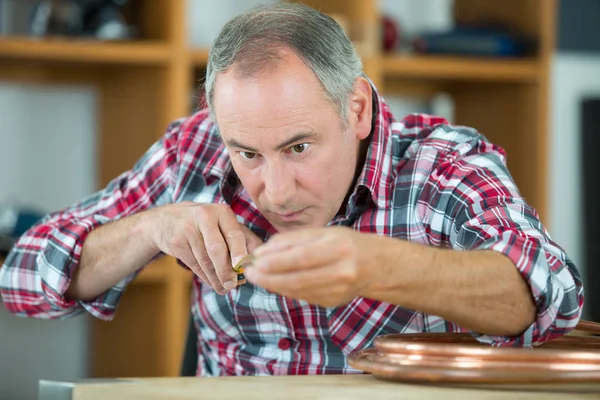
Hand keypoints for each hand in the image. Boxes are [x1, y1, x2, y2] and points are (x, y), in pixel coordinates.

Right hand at [146, 202, 262, 293]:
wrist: (165, 220)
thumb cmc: (205, 224)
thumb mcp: (223, 223)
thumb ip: (243, 237)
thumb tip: (257, 258)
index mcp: (222, 211)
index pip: (234, 234)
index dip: (240, 252)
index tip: (243, 267)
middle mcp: (204, 216)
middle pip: (217, 248)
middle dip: (226, 270)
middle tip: (233, 285)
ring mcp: (188, 229)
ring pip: (205, 260)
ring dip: (216, 278)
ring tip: (225, 288)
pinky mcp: (176, 242)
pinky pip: (195, 264)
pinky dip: (205, 277)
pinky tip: (213, 282)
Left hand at [244, 227, 382, 306]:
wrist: (377, 266)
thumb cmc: (347, 243)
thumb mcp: (324, 232)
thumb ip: (293, 240)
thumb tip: (263, 251)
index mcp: (339, 249)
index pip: (300, 258)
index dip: (275, 262)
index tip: (255, 260)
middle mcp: (340, 272)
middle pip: (296, 278)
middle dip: (268, 277)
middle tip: (249, 272)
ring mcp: (337, 291)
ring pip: (297, 290)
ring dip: (273, 284)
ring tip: (256, 277)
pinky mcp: (332, 302)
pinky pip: (302, 296)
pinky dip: (285, 289)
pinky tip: (274, 282)